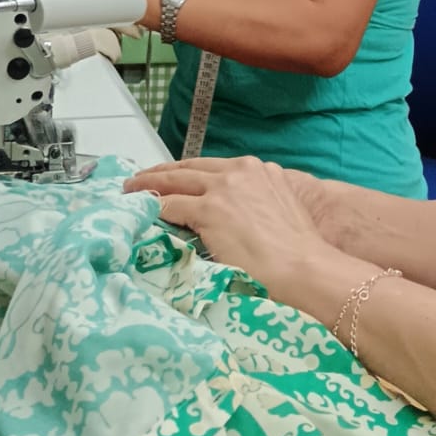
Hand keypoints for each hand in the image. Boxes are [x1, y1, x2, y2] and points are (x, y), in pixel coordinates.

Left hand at [127, 156, 348, 310]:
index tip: (170, 178)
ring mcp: (223, 189)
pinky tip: (139, 212)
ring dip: (148, 186)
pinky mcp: (209, 211)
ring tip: (130, 192)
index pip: (210, 167)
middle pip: (187, 169)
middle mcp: (239, 171)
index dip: (185, 173)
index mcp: (257, 169)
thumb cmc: (298, 252)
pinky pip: (170, 206)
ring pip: (173, 181)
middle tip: (138, 180)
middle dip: (159, 173)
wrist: (305, 268)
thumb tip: (231, 214)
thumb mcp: (278, 209)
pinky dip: (152, 208)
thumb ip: (253, 201)